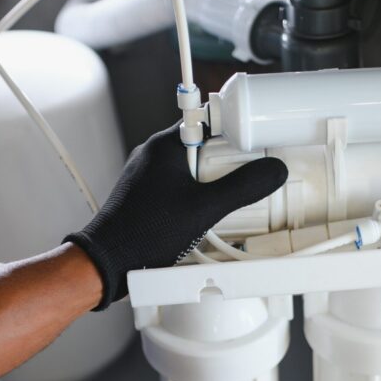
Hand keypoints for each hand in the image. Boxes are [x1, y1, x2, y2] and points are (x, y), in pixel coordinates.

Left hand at [64, 125, 287, 309]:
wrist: (108, 261)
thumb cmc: (145, 232)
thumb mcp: (205, 209)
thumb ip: (242, 188)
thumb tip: (272, 171)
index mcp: (167, 145)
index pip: (209, 119)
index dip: (236, 128)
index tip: (257, 138)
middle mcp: (155, 154)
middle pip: (204, 145)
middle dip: (228, 161)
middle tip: (248, 176)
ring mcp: (148, 174)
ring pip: (192, 168)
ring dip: (212, 181)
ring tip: (228, 201)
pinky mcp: (146, 194)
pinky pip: (179, 185)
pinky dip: (196, 195)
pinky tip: (205, 215)